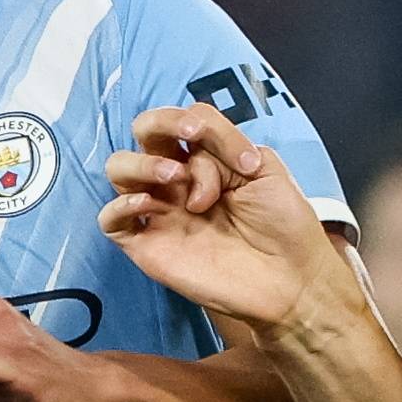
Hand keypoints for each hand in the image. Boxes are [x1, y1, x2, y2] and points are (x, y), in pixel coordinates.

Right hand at [100, 105, 350, 331]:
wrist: (290, 280)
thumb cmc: (284, 226)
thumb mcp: (265, 168)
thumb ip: (227, 145)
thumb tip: (191, 159)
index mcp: (206, 158)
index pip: (186, 121)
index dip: (208, 126)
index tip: (245, 161)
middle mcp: (178, 180)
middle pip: (144, 131)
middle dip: (163, 123)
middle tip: (191, 139)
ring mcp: (161, 211)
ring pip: (119, 169)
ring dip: (144, 163)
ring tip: (176, 178)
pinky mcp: (148, 246)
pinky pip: (110, 221)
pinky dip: (120, 206)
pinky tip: (149, 205)